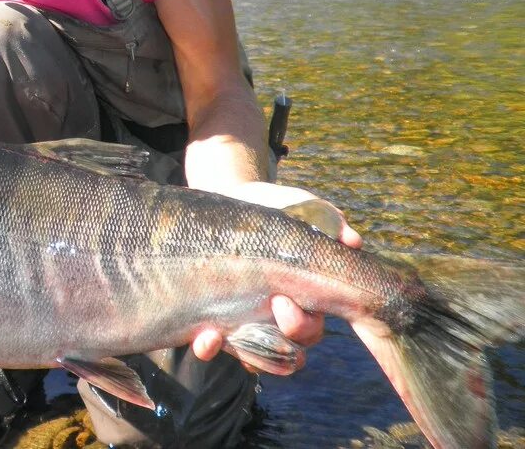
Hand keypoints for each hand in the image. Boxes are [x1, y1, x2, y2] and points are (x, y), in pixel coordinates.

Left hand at [188, 182, 362, 369]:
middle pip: (291, 351)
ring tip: (222, 334)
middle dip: (284, 334)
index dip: (303, 326)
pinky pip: (212, 348)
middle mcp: (275, 317)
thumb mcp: (301, 208)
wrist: (229, 200)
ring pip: (255, 357)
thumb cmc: (273, 209)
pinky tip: (205, 336)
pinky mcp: (212, 316)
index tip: (283, 300)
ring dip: (246, 353)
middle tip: (271, 303)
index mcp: (300, 298)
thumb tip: (352, 241)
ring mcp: (244, 319)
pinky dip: (208, 348)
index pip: (311, 331)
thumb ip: (329, 222)